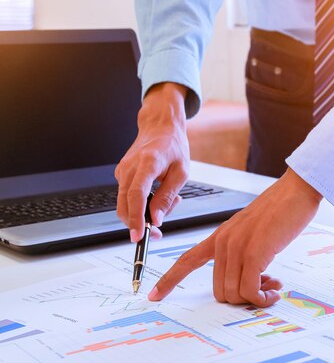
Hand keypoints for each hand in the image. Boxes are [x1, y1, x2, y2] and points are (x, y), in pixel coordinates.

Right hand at [115, 82, 188, 241]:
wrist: (160, 127)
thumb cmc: (173, 146)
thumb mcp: (182, 172)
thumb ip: (167, 197)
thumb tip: (156, 219)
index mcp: (148, 163)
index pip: (136, 195)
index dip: (135, 218)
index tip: (137, 235)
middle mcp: (130, 167)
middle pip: (124, 204)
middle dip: (138, 223)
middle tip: (157, 231)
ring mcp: (122, 170)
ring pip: (125, 203)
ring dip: (142, 213)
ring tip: (166, 204)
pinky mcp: (121, 174)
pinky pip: (127, 196)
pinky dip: (140, 203)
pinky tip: (157, 195)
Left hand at [147, 168, 322, 306]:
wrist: (296, 191)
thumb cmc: (280, 209)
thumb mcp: (252, 230)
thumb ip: (244, 252)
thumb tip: (250, 280)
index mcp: (220, 235)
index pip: (187, 260)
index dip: (169, 280)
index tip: (154, 295)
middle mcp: (224, 242)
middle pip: (219, 290)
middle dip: (241, 297)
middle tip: (264, 288)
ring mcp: (237, 247)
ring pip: (234, 294)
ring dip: (256, 298)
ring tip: (273, 285)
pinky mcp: (254, 253)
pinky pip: (250, 291)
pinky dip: (263, 298)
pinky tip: (275, 289)